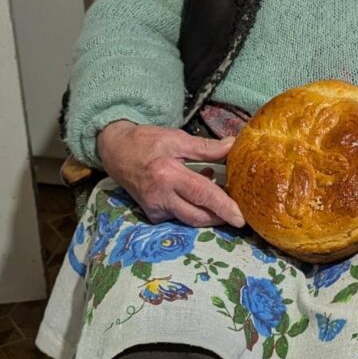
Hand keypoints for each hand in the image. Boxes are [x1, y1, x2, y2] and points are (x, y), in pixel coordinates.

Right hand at [96, 120, 245, 228]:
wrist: (116, 152)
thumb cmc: (147, 142)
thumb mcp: (177, 139)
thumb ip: (206, 147)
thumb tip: (232, 146)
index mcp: (168, 175)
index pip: (202, 195)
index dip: (224, 207)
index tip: (240, 218)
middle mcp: (161, 196)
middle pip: (198, 216)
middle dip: (220, 217)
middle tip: (237, 212)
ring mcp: (154, 208)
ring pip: (189, 220)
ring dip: (208, 214)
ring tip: (220, 200)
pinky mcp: (151, 214)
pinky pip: (178, 217)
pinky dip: (192, 209)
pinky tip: (195, 195)